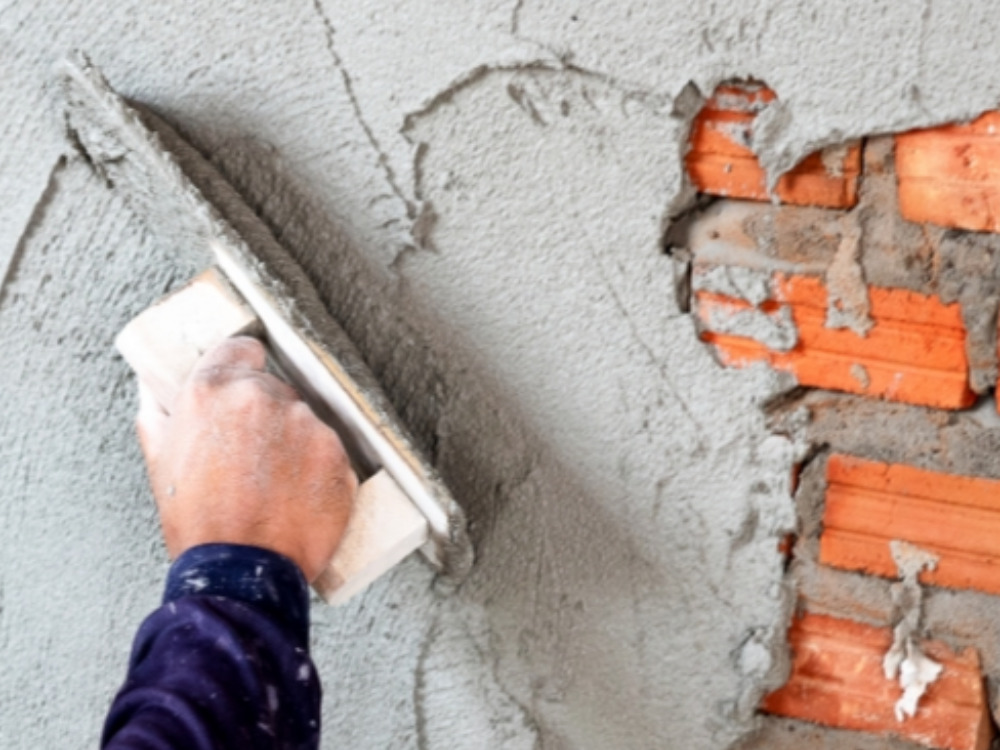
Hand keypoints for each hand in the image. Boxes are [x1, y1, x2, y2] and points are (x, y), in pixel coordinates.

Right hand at [135, 337, 356, 582]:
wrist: (242, 573)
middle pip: (275, 388)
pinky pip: (331, 449)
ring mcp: (306, 423)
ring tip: (275, 485)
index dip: (243, 368)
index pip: (243, 348)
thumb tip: (153, 390)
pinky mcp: (338, 452)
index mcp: (213, 390)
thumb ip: (158, 417)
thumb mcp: (161, 464)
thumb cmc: (198, 524)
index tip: (244, 388)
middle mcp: (263, 397)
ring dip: (295, 442)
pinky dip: (319, 467)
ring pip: (304, 420)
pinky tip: (298, 495)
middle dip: (267, 416)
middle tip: (254, 457)